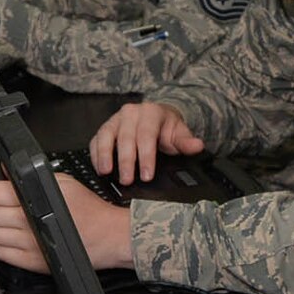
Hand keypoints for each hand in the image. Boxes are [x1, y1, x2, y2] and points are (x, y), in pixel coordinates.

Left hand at [0, 175, 132, 273]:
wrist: (108, 236)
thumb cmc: (90, 211)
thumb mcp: (62, 182)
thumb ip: (31, 175)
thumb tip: (6, 169)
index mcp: (35, 199)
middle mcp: (29, 222)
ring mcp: (29, 244)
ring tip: (5, 224)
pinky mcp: (32, 262)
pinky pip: (0, 254)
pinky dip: (0, 246)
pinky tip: (12, 239)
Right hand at [89, 102, 203, 184]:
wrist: (156, 118)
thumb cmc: (166, 128)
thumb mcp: (179, 133)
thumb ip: (186, 142)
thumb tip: (197, 145)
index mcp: (151, 112)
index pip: (147, 135)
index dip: (146, 157)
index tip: (146, 175)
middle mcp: (131, 113)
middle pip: (126, 137)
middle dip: (126, 161)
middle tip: (127, 180)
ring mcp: (116, 119)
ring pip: (107, 135)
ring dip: (105, 155)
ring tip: (106, 172)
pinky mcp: (105, 128)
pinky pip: (96, 139)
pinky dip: (95, 153)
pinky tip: (99, 167)